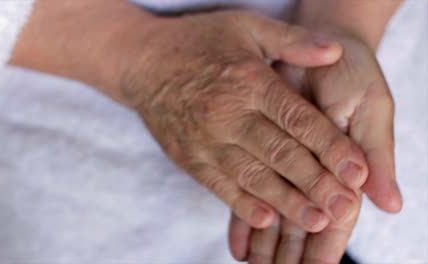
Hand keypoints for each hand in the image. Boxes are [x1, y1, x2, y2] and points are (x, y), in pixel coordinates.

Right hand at [128, 10, 370, 230]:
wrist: (143, 62)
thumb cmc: (198, 42)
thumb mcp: (246, 26)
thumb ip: (292, 40)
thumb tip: (334, 53)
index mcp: (248, 81)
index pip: (297, 119)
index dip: (330, 146)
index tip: (358, 171)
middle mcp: (228, 114)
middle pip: (279, 153)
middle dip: (315, 182)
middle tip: (345, 206)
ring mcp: (205, 140)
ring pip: (252, 176)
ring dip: (285, 201)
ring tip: (315, 220)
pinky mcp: (189, 157)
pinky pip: (218, 185)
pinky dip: (242, 204)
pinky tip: (266, 219)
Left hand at [229, 31, 401, 262]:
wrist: (320, 43)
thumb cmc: (353, 72)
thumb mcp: (371, 109)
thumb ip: (376, 157)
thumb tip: (391, 205)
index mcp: (346, 169)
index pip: (337, 218)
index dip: (327, 248)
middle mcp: (314, 172)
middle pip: (303, 224)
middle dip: (292, 255)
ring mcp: (287, 165)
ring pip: (276, 213)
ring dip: (267, 245)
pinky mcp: (262, 152)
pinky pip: (251, 191)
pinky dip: (245, 219)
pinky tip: (238, 246)